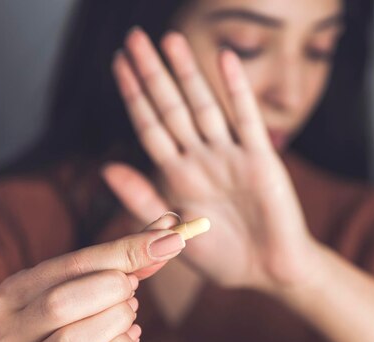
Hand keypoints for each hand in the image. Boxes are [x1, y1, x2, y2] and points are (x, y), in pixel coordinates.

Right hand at [0, 219, 183, 341]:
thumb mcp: (89, 277)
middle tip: (132, 287)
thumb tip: (170, 229)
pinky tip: (129, 336)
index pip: (71, 264)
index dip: (124, 251)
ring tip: (129, 311)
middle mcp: (11, 332)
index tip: (167, 241)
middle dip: (111, 289)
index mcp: (13, 292)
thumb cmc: (73, 308)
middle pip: (61, 303)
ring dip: (116, 320)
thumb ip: (126, 253)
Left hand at [103, 27, 314, 291]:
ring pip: (204, 106)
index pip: (149, 127)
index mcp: (177, 176)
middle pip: (171, 107)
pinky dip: (236, 90)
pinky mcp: (261, 159)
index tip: (118, 64)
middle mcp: (200, 159)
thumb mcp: (174, 234)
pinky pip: (246, 119)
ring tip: (171, 40)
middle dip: (152, 73)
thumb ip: (143, 199)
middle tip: (133, 38)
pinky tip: (224, 60)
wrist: (267, 272)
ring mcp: (230, 156)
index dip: (133, 95)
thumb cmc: (221, 257)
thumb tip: (106, 167)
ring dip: (188, 74)